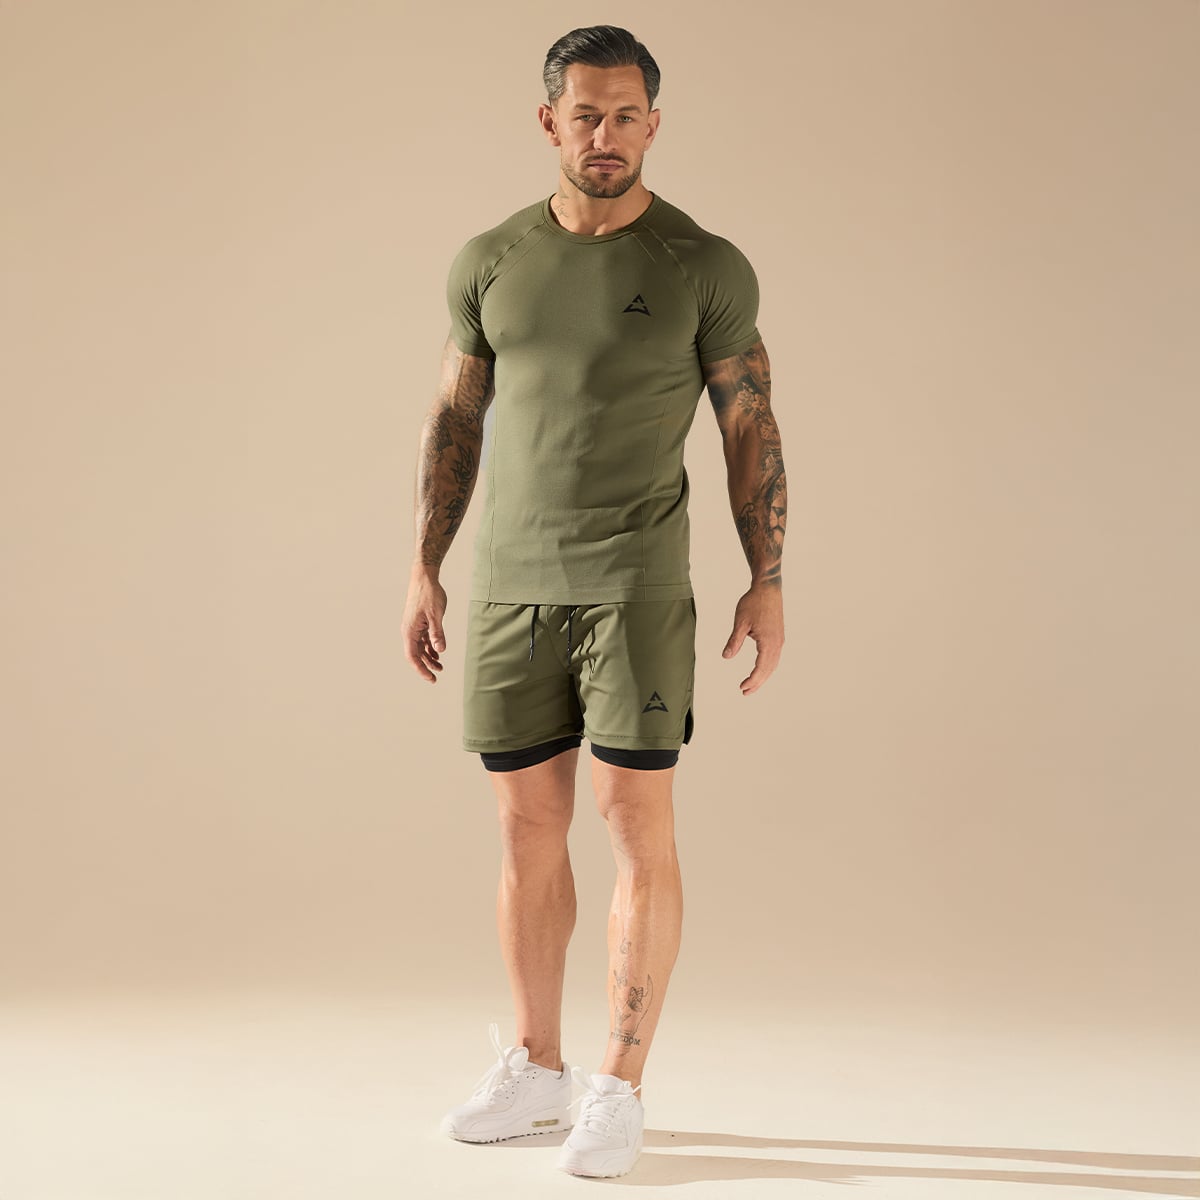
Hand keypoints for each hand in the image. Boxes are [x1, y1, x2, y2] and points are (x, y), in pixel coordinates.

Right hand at [402, 566, 447, 682]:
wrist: (424, 577)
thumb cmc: (429, 594)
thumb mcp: (436, 615)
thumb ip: (437, 633)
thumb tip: (440, 649)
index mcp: (409, 631)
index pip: (412, 656)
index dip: (421, 669)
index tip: (431, 678)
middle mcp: (409, 630)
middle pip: (416, 654)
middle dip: (425, 666)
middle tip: (436, 677)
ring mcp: (414, 626)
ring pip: (420, 647)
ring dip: (429, 657)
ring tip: (440, 666)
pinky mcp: (419, 622)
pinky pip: (423, 639)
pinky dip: (430, 647)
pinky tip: (438, 651)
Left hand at [722, 583, 783, 693]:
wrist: (768, 588)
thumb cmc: (754, 603)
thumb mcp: (740, 622)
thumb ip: (734, 641)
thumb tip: (726, 657)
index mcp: (768, 642)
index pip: (761, 668)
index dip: (752, 680)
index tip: (742, 687)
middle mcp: (777, 643)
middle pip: (769, 669)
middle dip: (757, 682)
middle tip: (745, 692)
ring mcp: (779, 640)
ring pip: (773, 664)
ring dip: (763, 676)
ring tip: (751, 685)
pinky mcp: (778, 636)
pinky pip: (774, 656)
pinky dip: (767, 666)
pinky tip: (760, 669)